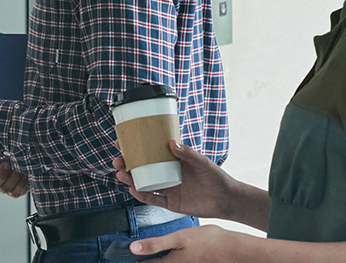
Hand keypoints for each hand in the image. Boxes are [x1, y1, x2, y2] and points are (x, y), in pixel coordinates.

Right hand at [113, 140, 237, 219]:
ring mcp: (169, 189)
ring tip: (121, 175)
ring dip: (131, 180)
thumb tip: (171, 143)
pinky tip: (133, 190)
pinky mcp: (171, 203)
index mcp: (174, 162)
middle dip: (129, 165)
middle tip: (118, 160)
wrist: (227, 200)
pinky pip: (153, 199)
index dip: (138, 150)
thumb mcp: (203, 163)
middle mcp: (168, 175)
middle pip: (143, 170)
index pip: (152, 154)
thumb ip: (187, 154)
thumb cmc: (217, 178)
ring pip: (145, 184)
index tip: (124, 144)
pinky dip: (142, 195)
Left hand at [128, 224, 246, 262]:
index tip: (122, 251)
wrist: (235, 251)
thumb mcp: (179, 238)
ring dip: (157, 257)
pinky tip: (173, 251)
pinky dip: (170, 258)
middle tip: (140, 249)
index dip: (133, 257)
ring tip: (153, 250)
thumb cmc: (209, 243)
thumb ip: (155, 245)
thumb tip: (133, 249)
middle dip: (146, 258)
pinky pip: (175, 262)